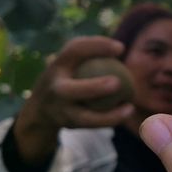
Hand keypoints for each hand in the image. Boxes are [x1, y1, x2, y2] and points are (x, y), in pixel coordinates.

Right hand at [14, 36, 133, 164]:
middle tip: (117, 82)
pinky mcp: (69, 124)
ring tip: (130, 108)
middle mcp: (55, 89)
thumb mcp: (72, 59)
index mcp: (58, 66)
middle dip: (93, 88)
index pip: (75, 51)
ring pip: (83, 117)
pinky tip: (127, 113)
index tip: (121, 48)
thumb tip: (120, 48)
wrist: (41, 107)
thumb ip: (92, 50)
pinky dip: (110, 120)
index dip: (97, 47)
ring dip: (108, 116)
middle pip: (70, 91)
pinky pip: (92, 125)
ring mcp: (60, 110)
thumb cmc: (69, 74)